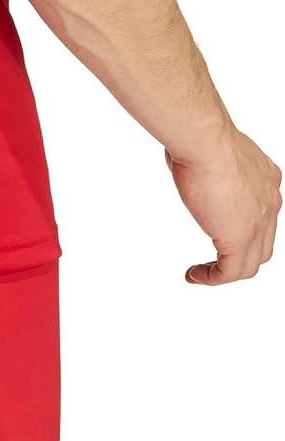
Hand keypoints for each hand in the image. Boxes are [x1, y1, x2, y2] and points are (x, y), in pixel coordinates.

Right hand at [167, 128, 281, 285]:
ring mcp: (259, 220)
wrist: (204, 141)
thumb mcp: (216, 157)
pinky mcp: (241, 236)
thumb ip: (214, 172)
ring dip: (224, 274)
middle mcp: (269, 201)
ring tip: (202, 274)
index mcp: (266, 182)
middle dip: (237, 261)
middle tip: (212, 265)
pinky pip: (230, 272)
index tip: (216, 241)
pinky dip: (211, 278)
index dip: (242, 238)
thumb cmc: (203, 139)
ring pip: (249, 265)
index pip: (263, 222)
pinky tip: (194, 273)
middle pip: (262, 248)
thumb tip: (196, 176)